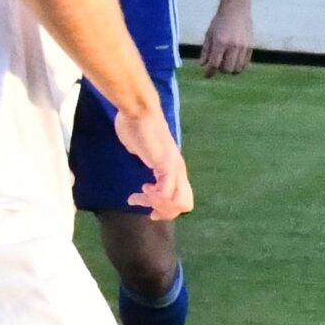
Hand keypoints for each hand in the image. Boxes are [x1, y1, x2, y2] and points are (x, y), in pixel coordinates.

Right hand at [114, 105, 193, 221]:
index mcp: (176, 170)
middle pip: (185, 205)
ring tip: (139, 196)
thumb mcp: (145, 152)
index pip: (183, 200)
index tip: (149, 210)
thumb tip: (142, 167)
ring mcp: (174, 167)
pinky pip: (166, 192)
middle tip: (144, 205)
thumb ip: (148, 164)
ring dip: (156, 205)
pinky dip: (154, 197)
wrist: (139, 112)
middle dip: (163, 212)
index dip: (167, 210)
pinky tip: (143, 189)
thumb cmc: (139, 129)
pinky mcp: (166, 164)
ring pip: (178, 202)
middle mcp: (179, 170)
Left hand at [198, 0, 252, 76]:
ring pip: (237, 68)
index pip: (214, 64)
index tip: (206, 75)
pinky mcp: (250, 46)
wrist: (236, 8)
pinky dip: (239, 66)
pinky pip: (245, 63)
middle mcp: (233, 46)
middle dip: (220, 70)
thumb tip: (202, 65)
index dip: (209, 72)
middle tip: (217, 65)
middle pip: (227, 69)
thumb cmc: (220, 20)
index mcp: (220, 42)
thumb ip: (206, 50)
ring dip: (230, 69)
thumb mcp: (209, 33)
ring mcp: (243, 46)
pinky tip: (234, 61)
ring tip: (226, 63)